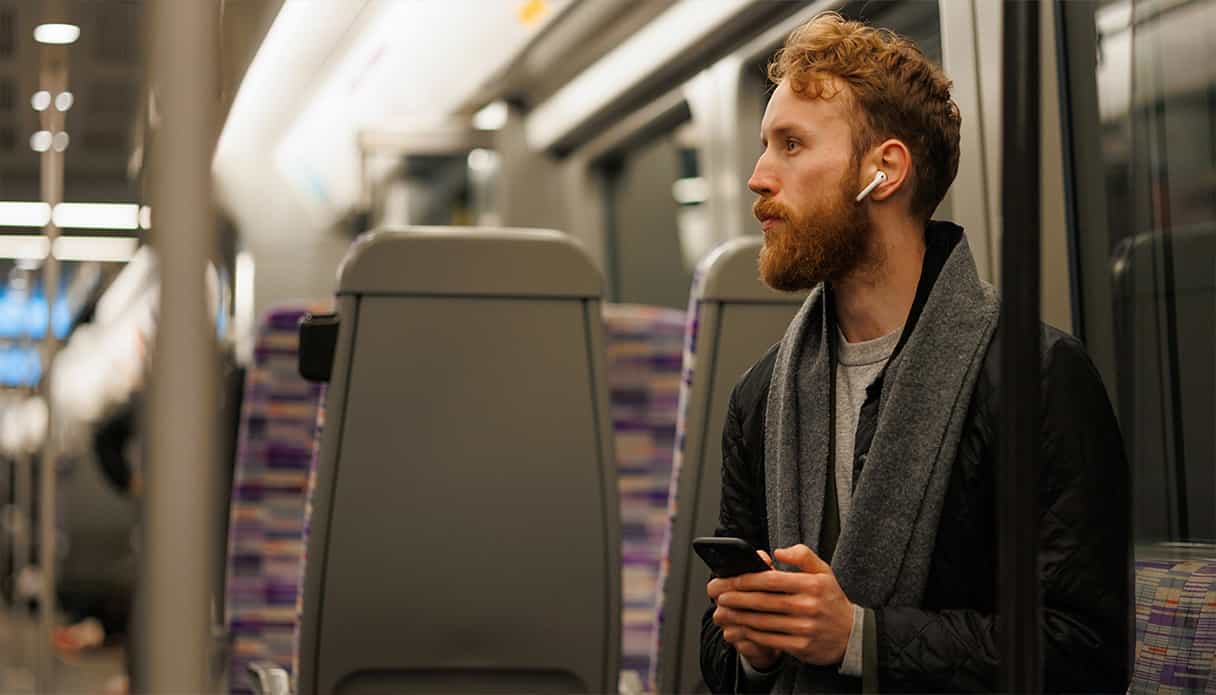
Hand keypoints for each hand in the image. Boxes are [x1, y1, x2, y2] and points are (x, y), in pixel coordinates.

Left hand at [713, 544, 854, 666]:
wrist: (853, 635)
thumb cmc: (832, 600)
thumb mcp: (824, 572)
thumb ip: (802, 555)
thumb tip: (776, 551)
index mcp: (811, 585)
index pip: (771, 580)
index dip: (746, 579)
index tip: (729, 579)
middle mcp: (808, 606)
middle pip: (763, 601)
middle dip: (735, 598)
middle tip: (717, 595)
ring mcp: (804, 628)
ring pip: (763, 621)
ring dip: (738, 616)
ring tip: (722, 611)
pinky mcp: (801, 647)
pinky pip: (769, 640)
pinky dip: (751, 634)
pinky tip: (739, 628)